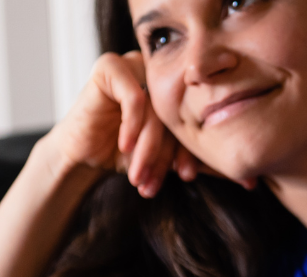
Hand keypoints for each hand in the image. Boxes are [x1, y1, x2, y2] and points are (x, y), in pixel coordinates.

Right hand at [43, 51, 201, 196]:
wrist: (81, 156)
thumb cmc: (121, 153)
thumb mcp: (161, 155)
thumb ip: (187, 153)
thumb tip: (225, 169)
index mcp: (173, 87)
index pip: (190, 117)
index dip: (189, 149)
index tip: (186, 176)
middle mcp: (156, 71)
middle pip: (174, 114)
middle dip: (165, 154)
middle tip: (154, 182)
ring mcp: (134, 64)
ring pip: (155, 110)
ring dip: (147, 148)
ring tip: (139, 176)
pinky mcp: (110, 66)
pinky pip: (135, 99)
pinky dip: (132, 127)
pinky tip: (123, 147)